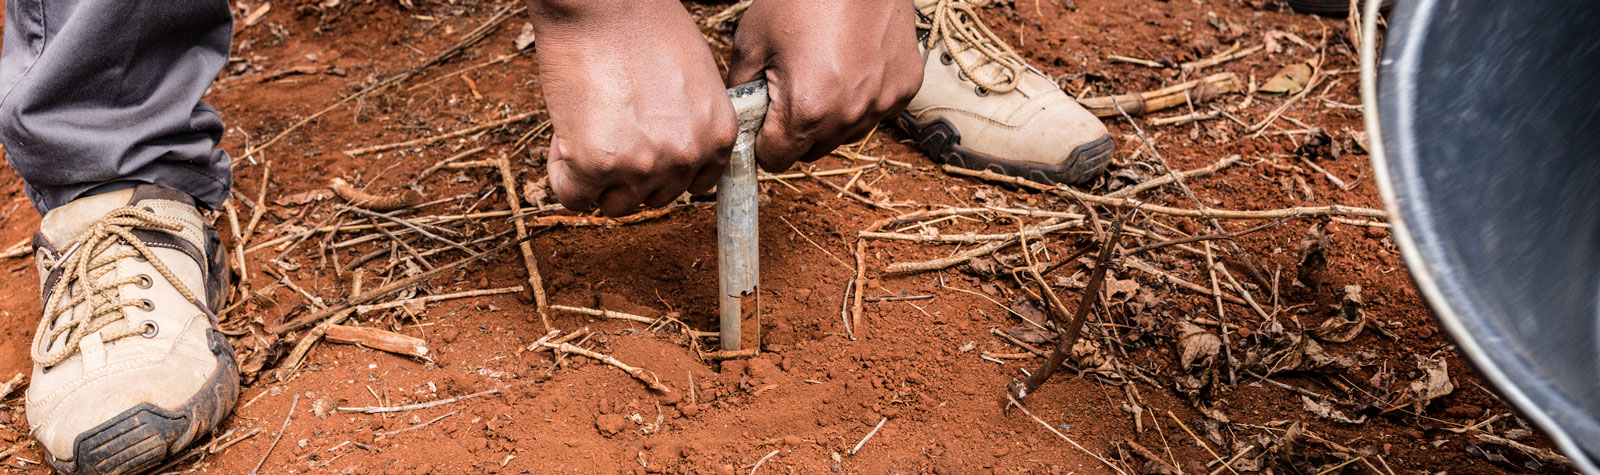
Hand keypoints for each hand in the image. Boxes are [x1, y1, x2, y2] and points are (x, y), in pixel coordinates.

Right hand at [528, 0, 734, 215]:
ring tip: (587, 130)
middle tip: (608, 130)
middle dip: (630, 173)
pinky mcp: (597, 165)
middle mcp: (687, 156)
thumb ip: (690, 120)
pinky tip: (564, 140)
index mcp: (719, 135)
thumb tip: (666, 149)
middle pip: (654, 197)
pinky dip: (562, 175)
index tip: (642, 147)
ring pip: (616, 204)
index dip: (663, 168)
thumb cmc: (643, 23)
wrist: (601, 2)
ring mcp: (643, 165)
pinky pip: (574, 197)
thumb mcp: (694, 77)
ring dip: (598, 178)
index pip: (695, 184)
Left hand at [726, 0, 923, 171]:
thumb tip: (740, 119)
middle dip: (796, 131)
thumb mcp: (753, 41)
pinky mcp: (905, 90)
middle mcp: (848, 117)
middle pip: (811, 152)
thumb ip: (741, 91)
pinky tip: (853, 64)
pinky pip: (874, 111)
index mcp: (806, 110)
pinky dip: (862, 98)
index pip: (775, 160)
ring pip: (844, 134)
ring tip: (824, 72)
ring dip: (831, 117)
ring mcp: (882, 105)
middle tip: (791, 89)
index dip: (762, 143)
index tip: (763, 122)